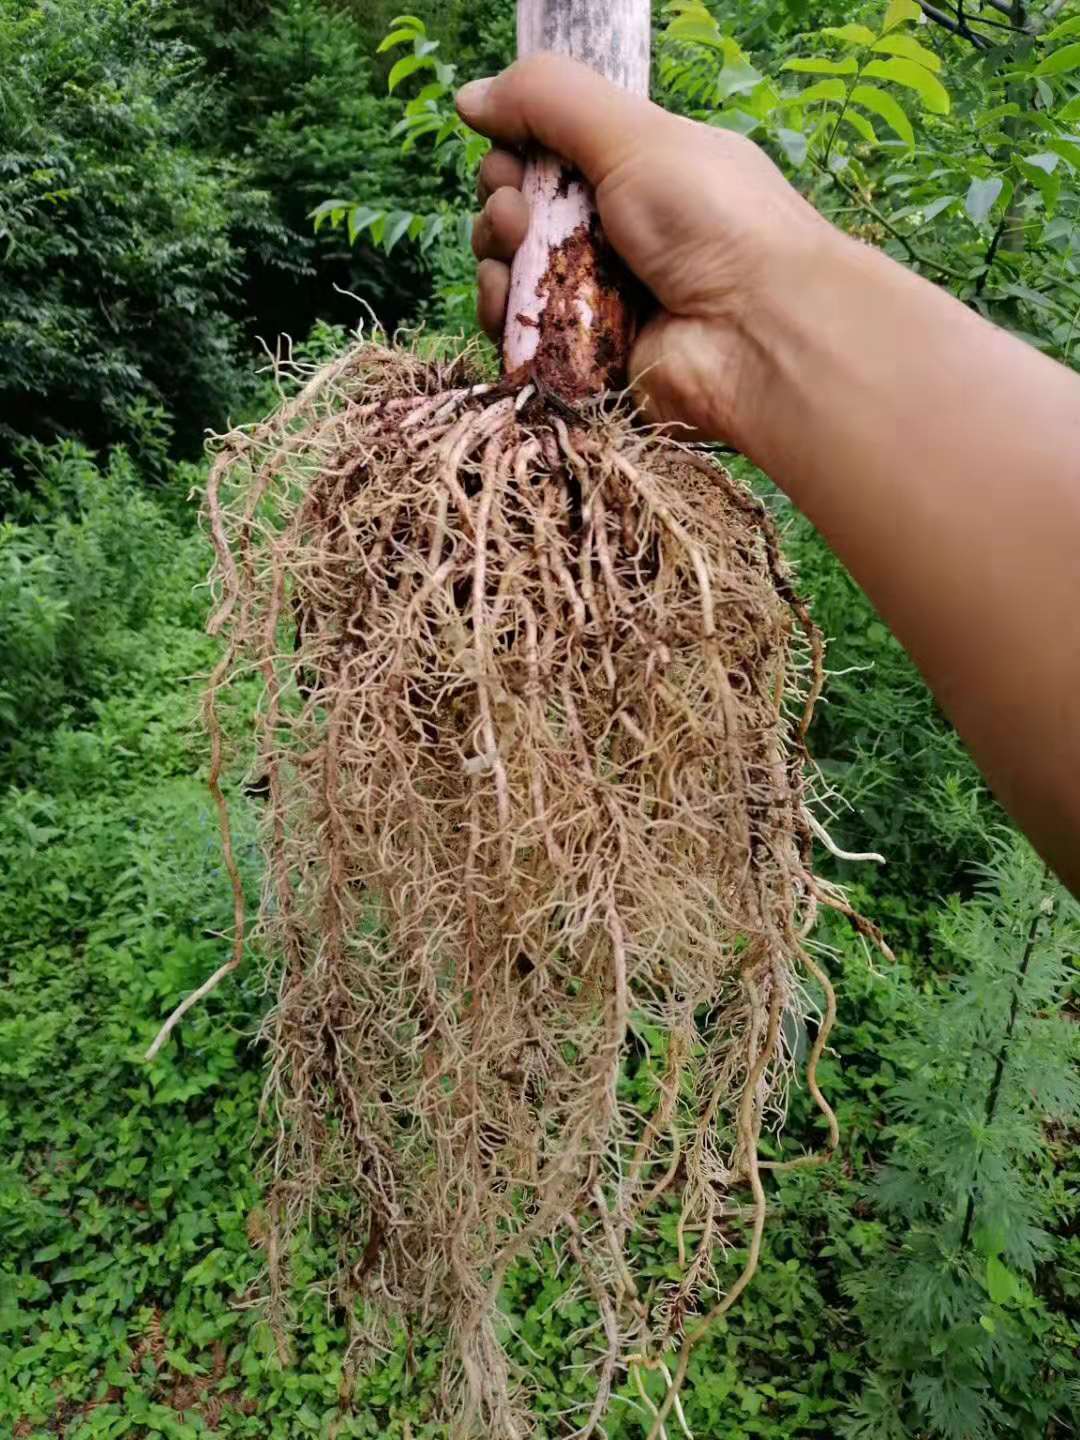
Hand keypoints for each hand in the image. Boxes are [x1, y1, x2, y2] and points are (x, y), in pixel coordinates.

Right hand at [456, 54, 834, 445]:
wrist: (759, 334)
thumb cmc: (713, 222)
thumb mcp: (635, 134)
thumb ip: (549, 99)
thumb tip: (469, 97)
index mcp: (639, 174)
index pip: (552, 156)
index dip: (517, 152)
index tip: (512, 155)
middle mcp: (618, 237)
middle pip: (524, 215)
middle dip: (502, 204)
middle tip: (520, 213)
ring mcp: (601, 302)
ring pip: (515, 276)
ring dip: (496, 259)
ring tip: (516, 255)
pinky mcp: (587, 360)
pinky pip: (523, 337)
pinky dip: (504, 318)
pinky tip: (507, 305)